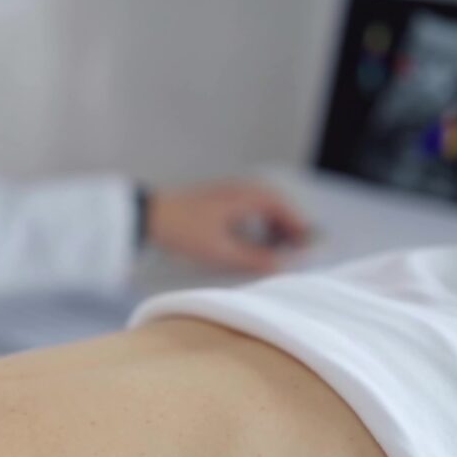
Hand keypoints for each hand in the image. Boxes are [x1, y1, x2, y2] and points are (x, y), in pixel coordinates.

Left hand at [147, 181, 309, 273]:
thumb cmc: (183, 230)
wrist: (147, 216)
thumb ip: (254, 259)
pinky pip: (248, 210)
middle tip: (296, 252)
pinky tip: (252, 244)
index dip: (300, 229)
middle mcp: (241, 189)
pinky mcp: (217, 201)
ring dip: (273, 228)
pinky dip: (257, 225)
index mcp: (248, 196)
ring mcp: (229, 193)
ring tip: (276, 252)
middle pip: (277, 206)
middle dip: (289, 229)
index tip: (309, 249)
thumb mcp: (222, 250)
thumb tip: (281, 266)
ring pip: (262, 208)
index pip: (285, 209)